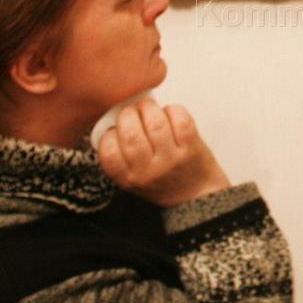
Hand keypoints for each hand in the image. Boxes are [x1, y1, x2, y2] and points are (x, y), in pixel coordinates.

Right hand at [97, 98, 230, 206]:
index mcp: (128, 178)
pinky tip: (170, 114)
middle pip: (131, 134)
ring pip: (156, 123)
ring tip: (150, 108)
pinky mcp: (191, 148)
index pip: (108, 152)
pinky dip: (172, 110)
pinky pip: (180, 119)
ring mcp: (171, 159)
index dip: (110, 133)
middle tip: (133, 111)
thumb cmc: (161, 180)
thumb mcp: (132, 175)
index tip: (116, 127)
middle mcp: (148, 171)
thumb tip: (116, 114)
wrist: (194, 194)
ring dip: (150, 107)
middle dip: (128, 113)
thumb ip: (121, 151)